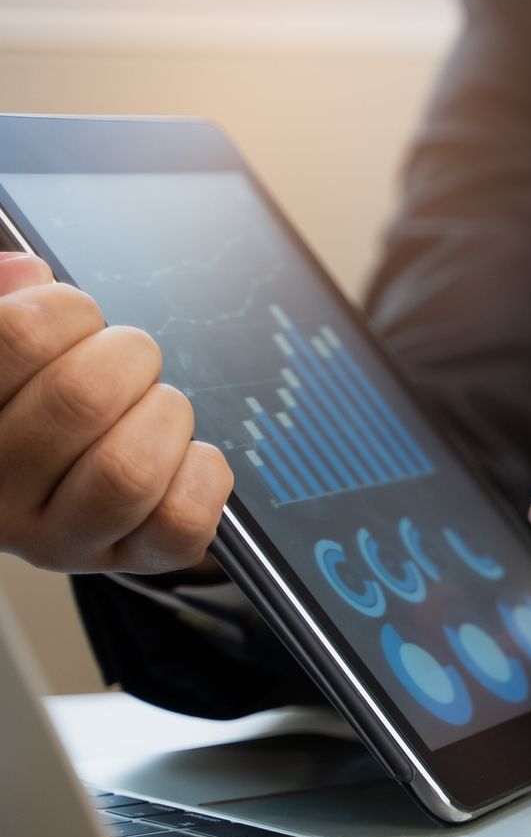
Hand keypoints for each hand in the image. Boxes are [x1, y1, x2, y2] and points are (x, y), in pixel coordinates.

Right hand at [0, 254, 231, 573]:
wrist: (54, 488)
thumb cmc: (29, 405)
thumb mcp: (7, 358)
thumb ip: (6, 309)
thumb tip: (27, 273)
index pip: (16, 337)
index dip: (66, 309)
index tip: (76, 315)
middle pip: (81, 398)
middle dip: (128, 356)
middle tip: (130, 358)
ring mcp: (59, 540)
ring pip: (128, 469)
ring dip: (165, 414)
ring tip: (158, 406)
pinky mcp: (127, 563)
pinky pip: (183, 520)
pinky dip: (204, 473)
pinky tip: (185, 456)